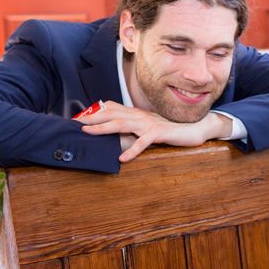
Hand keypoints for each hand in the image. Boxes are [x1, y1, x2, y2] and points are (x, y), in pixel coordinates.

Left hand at [76, 101, 232, 162]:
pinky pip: (144, 142)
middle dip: (92, 118)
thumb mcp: (148, 127)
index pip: (111, 109)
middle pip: (112, 114)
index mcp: (137, 114)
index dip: (93, 112)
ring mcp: (149, 124)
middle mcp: (140, 116)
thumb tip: (115, 129)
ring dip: (104, 128)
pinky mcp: (159, 134)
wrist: (195, 127)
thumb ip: (133, 126)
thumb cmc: (170, 130)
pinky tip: (122, 158)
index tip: (76, 118)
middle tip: (74, 124)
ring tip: (88, 133)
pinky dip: (132, 149)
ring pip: (123, 124)